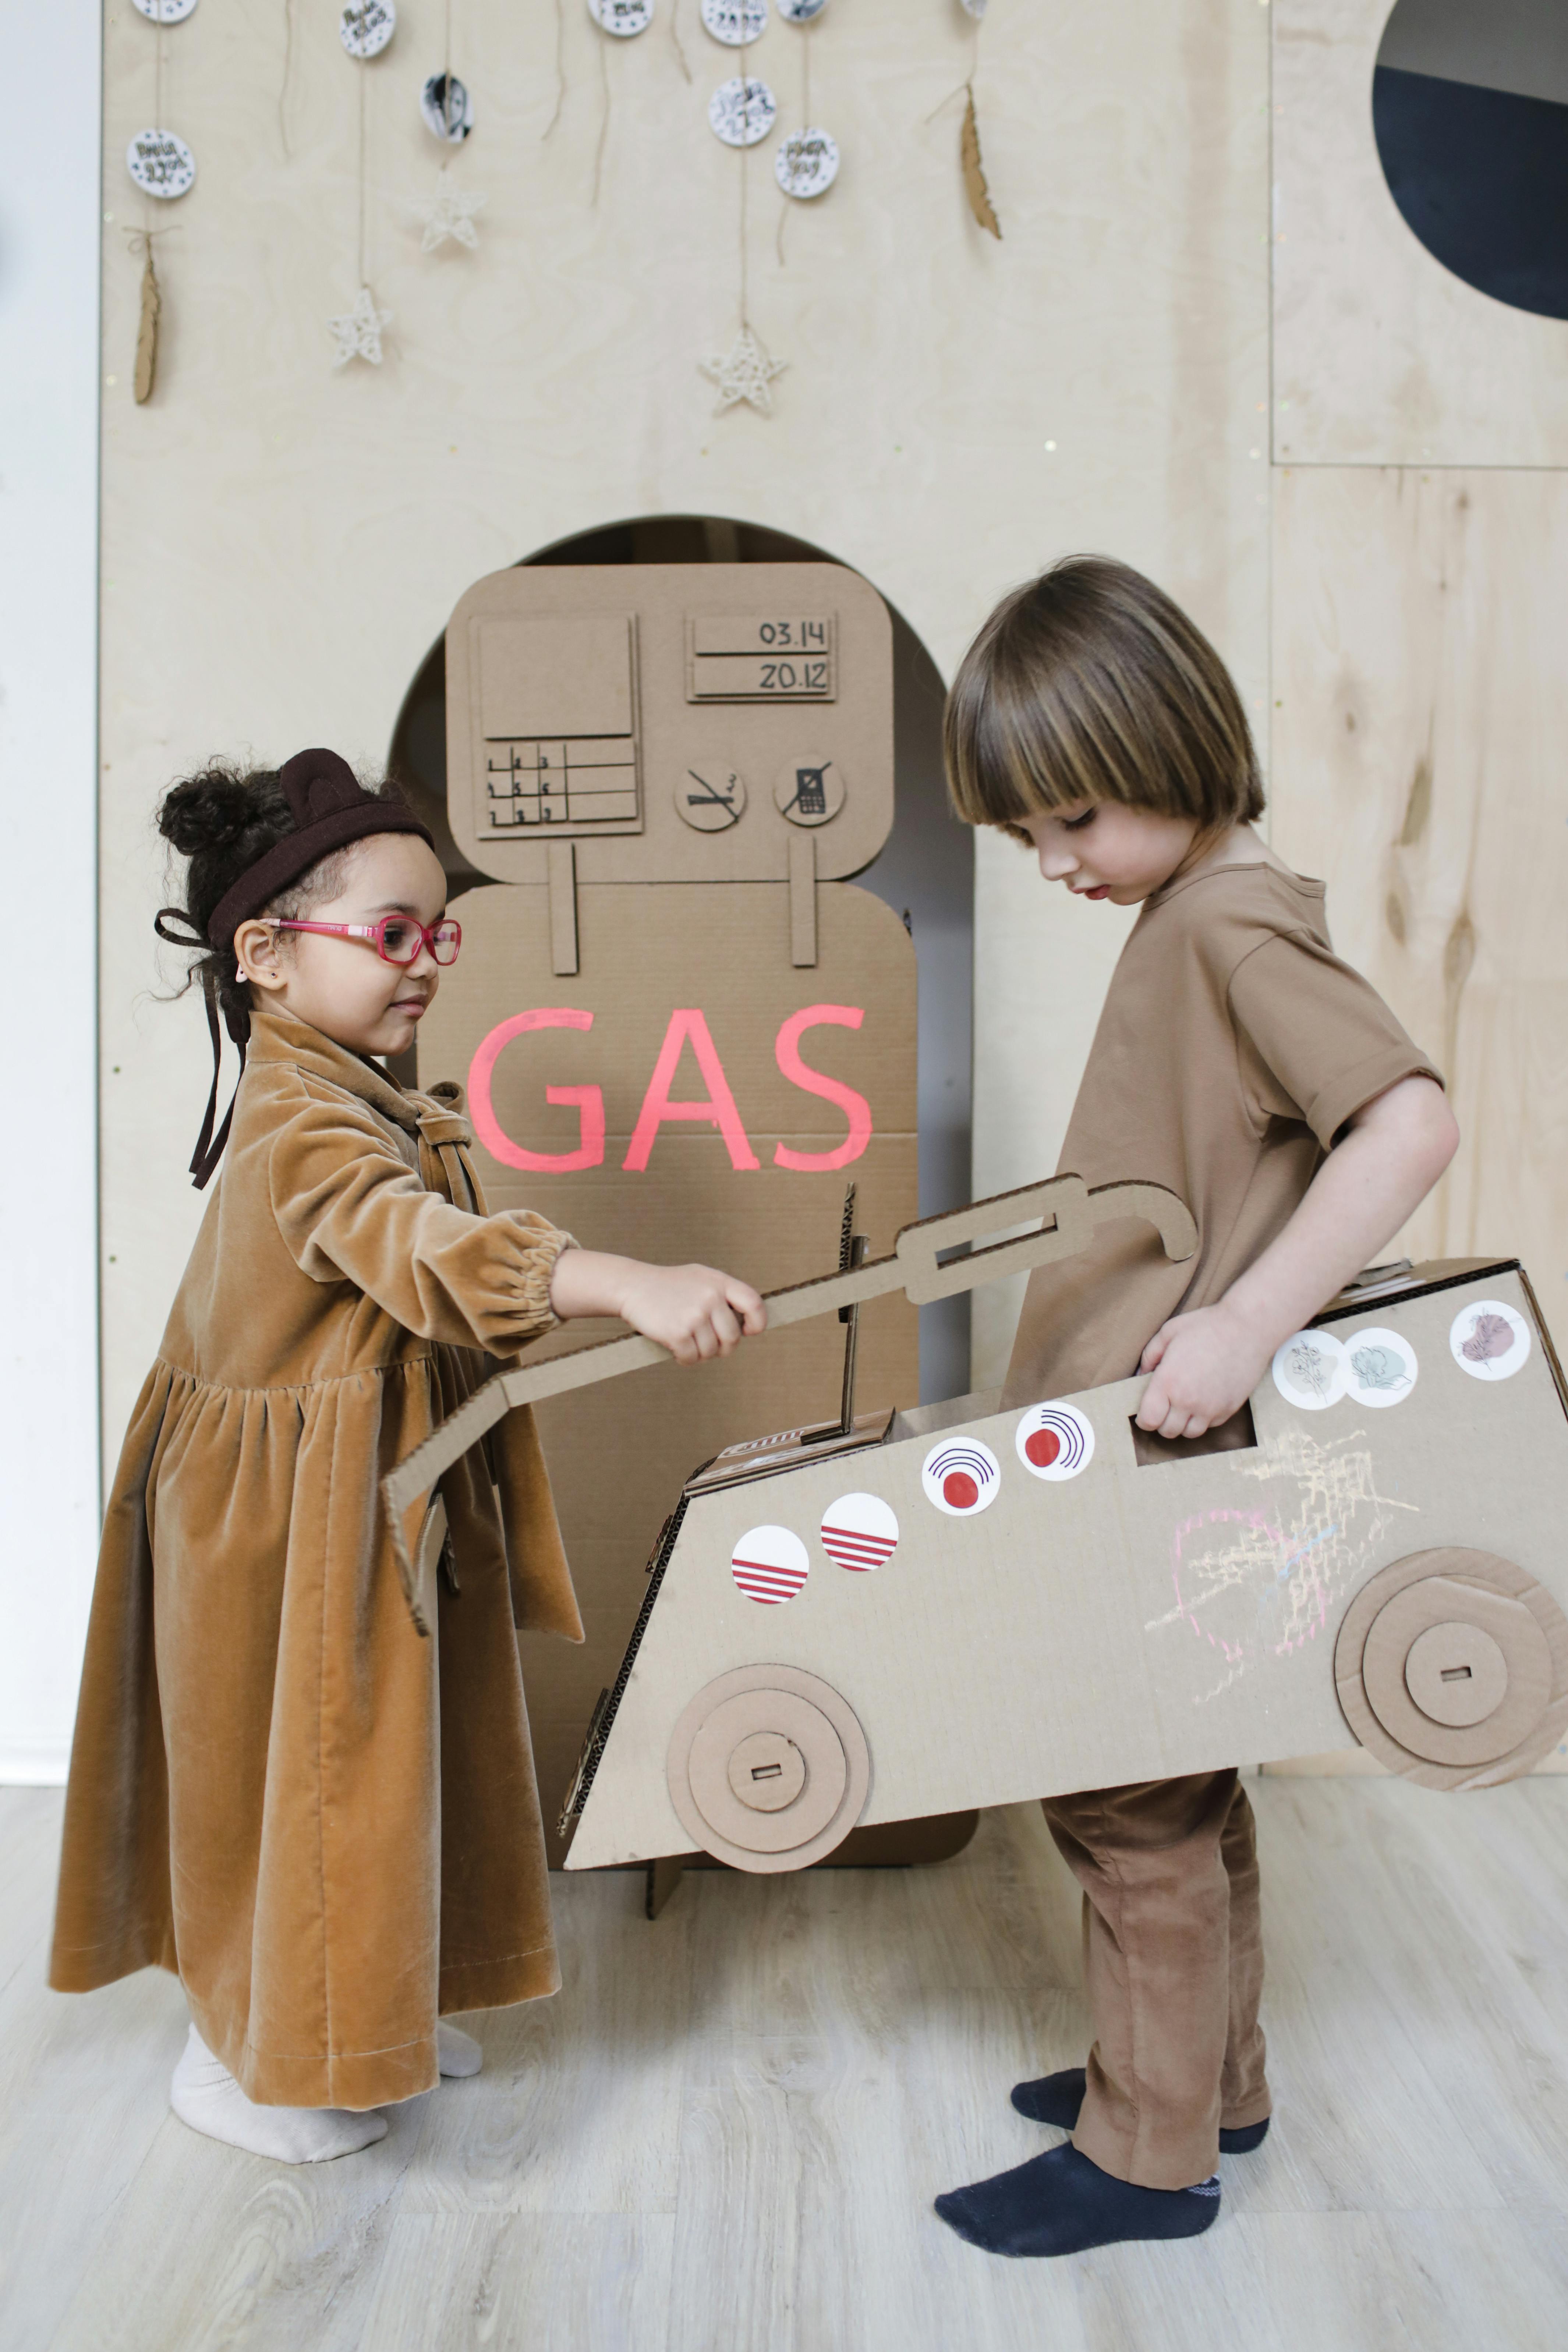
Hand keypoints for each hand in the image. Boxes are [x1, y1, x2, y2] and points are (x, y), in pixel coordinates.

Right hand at [617, 1262, 766, 1364]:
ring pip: (712, 1351)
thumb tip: (747, 1322)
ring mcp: (694, 1315)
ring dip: (700, 1354)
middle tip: (707, 1345)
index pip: (754, 1304)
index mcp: (719, 1282)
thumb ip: (723, 1293)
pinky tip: (676, 1350)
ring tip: (688, 1344)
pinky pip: (692, 1358)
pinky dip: (685, 1359)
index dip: (757, 1323)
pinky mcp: (678, 1332)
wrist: (632, 1286)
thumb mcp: (700, 1278)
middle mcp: (710, 1297)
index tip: (748, 1332)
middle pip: (732, 1338)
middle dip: (722, 1348)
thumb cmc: (668, 1285)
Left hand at [1136, 1299, 1271, 1439]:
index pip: (1148, 1421)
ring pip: (1189, 1433)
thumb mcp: (1169, 1332)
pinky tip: (1202, 1400)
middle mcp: (1188, 1401)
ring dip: (1182, 1423)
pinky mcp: (1229, 1409)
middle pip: (1167, 1431)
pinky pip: (1210, 1425)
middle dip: (1161, 1421)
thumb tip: (1139, 1376)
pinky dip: (1202, 1419)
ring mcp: (1211, 1408)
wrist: (1247, 1328)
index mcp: (1168, 1382)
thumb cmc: (1207, 1326)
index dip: (1144, 1418)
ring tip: (1182, 1405)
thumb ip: (1149, 1356)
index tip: (1146, 1410)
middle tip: (1163, 1406)